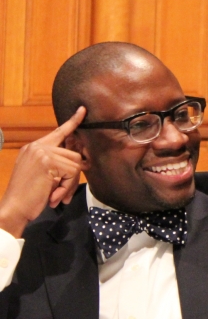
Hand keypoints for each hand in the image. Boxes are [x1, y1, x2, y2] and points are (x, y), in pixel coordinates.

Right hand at [0, 107, 86, 237]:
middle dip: (72, 177)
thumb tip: (83, 162)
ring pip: (75, 164)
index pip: (58, 132)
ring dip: (70, 184)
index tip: (83, 110)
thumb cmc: (28, 196)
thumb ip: (56, 165)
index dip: (73, 121)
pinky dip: (67, 187)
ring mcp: (42, 152)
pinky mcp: (47, 161)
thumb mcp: (43, 176)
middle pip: (73, 155)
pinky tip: (53, 196)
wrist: (14, 208)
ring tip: (56, 195)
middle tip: (62, 193)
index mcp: (34, 148)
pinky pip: (72, 172)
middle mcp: (37, 146)